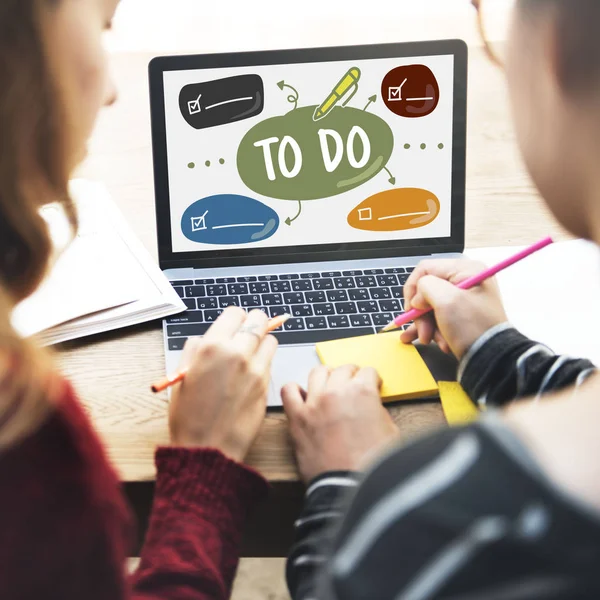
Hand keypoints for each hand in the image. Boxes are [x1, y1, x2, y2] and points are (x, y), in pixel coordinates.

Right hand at [169, 307, 277, 461]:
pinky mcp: (267, 384)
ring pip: (270, 339)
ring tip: (250, 353)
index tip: (232, 325)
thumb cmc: (189, 416)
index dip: (234, 318)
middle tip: (246, 332)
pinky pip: (271, 361)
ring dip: (262, 342)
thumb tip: (205, 339)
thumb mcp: (181, 376)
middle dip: (253, 323)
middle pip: (258, 320)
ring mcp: (256, 369)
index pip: (235, 313)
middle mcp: (237, 353)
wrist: (208, 449)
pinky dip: (264, 361)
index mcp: (212, 347)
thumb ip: (194, 350)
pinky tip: (251, 373)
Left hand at [282, 365, 397, 482]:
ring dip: (326, 377)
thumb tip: (370, 406)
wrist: (350, 487)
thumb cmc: (371, 465)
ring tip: (329, 386)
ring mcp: (314, 403)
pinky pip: (288, 391)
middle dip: (351, 375)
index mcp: (362, 392)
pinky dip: (294, 390)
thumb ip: (378, 410)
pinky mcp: (297, 418)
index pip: (367, 372)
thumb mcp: (390, 431)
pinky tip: (302, 396)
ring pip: (317, 372)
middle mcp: (336, 392)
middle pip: (343, 369)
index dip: (371, 380)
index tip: (370, 385)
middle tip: (352, 385)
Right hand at [400, 258, 507, 358]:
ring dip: (426, 325)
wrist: (492, 359)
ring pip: (430, 306)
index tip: (411, 309)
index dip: (413, 289)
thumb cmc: (473, 328)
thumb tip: (418, 297)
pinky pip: (438, 317)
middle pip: (427, 290)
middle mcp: (465, 281)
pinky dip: (432, 329)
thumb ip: (425, 288)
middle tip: (423, 331)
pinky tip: (427, 340)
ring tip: (430, 340)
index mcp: (466, 270)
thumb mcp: (446, 301)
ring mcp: (464, 299)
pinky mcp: (462, 316)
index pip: (425, 269)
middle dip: (421, 313)